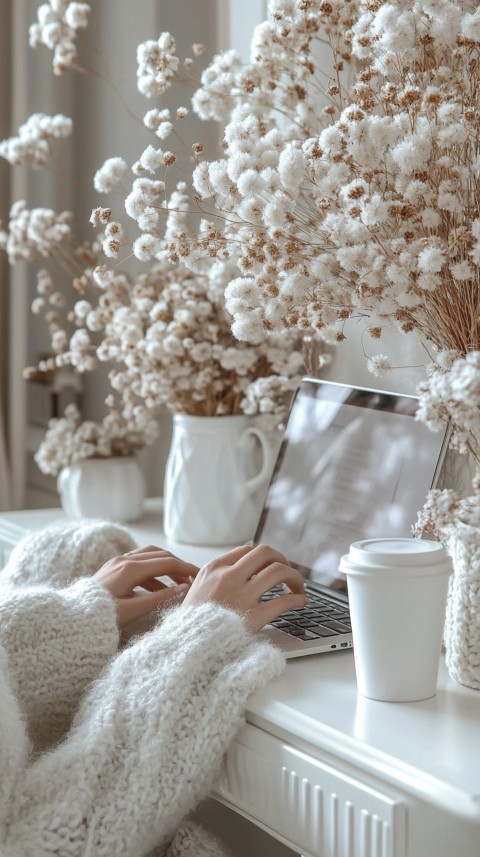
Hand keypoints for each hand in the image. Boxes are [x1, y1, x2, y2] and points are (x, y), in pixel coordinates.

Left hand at [93, 545, 197, 627]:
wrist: (71, 619)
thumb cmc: (99, 618)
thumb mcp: (132, 611)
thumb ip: (159, 599)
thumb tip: (184, 590)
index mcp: (129, 569)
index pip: (166, 563)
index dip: (185, 569)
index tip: (199, 578)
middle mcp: (123, 560)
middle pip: (159, 555)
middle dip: (178, 566)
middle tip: (192, 580)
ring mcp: (116, 563)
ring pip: (149, 557)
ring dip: (166, 567)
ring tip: (178, 583)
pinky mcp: (112, 569)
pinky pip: (138, 565)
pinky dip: (153, 573)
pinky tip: (159, 588)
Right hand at [182, 544, 305, 632]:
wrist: (183, 649)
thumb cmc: (190, 625)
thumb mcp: (196, 592)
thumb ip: (215, 578)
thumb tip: (240, 566)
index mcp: (213, 570)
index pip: (247, 550)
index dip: (264, 557)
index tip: (271, 566)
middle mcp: (229, 578)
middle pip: (266, 553)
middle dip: (282, 560)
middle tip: (287, 572)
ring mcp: (241, 596)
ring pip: (279, 571)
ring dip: (295, 577)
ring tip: (298, 587)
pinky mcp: (254, 618)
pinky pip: (284, 601)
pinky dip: (297, 599)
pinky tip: (300, 602)